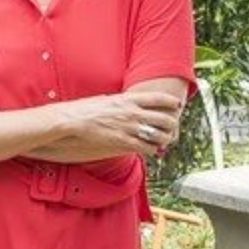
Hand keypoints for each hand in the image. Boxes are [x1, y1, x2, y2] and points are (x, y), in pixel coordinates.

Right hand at [54, 91, 183, 154]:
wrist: (72, 121)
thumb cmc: (86, 109)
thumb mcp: (107, 99)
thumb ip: (123, 102)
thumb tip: (130, 103)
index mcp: (129, 99)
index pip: (159, 98)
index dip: (171, 102)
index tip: (176, 105)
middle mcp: (133, 113)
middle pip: (164, 119)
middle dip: (172, 125)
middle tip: (173, 128)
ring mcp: (129, 128)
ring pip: (159, 135)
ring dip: (165, 139)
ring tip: (164, 141)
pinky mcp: (124, 142)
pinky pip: (147, 147)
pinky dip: (153, 150)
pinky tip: (152, 150)